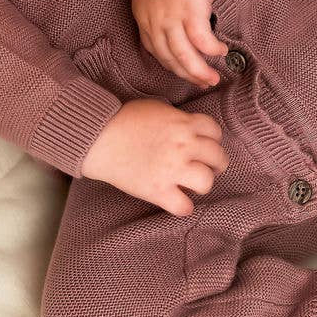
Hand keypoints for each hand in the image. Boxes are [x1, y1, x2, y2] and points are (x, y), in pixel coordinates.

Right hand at [80, 97, 227, 216]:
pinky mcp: (158, 190)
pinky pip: (184, 207)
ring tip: (193, 184)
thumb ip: (178, 118)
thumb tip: (189, 127)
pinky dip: (183, 207)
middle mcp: (183, 146)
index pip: (215, 132)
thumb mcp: (157, 108)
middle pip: (217, 157)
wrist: (98, 138)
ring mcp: (172, 169)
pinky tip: (176, 200)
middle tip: (206, 167)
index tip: (205, 145)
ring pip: (207, 182)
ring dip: (202, 184)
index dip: (212, 139)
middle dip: (215, 163)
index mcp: (183, 124)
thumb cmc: (124, 119)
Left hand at [131, 0, 229, 87]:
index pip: (154, 51)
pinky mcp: (191, 11)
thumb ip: (163, 12)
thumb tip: (181, 30)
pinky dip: (211, 50)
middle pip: (168, 58)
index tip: (184, 72)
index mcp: (143, 15)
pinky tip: (220, 51)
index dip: (171, 65)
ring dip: (199, 71)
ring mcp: (171, 17)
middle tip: (203, 83)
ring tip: (212, 78)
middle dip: (187, 74)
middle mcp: (153, 20)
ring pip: (184, 56)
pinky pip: (202, 41)